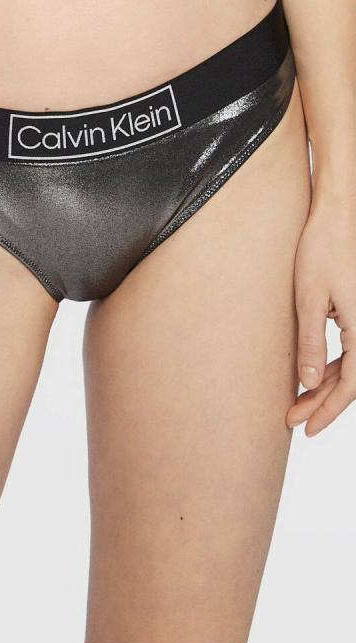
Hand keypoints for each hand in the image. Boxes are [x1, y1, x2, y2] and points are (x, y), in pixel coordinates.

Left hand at [288, 199, 355, 435]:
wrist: (338, 214)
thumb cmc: (321, 249)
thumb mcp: (308, 298)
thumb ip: (310, 342)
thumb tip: (307, 382)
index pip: (352, 383)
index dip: (329, 410)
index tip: (306, 428)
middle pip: (353, 378)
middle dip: (323, 402)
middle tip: (293, 420)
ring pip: (352, 365)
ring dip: (326, 385)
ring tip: (296, 403)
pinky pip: (351, 348)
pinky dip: (332, 365)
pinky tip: (311, 375)